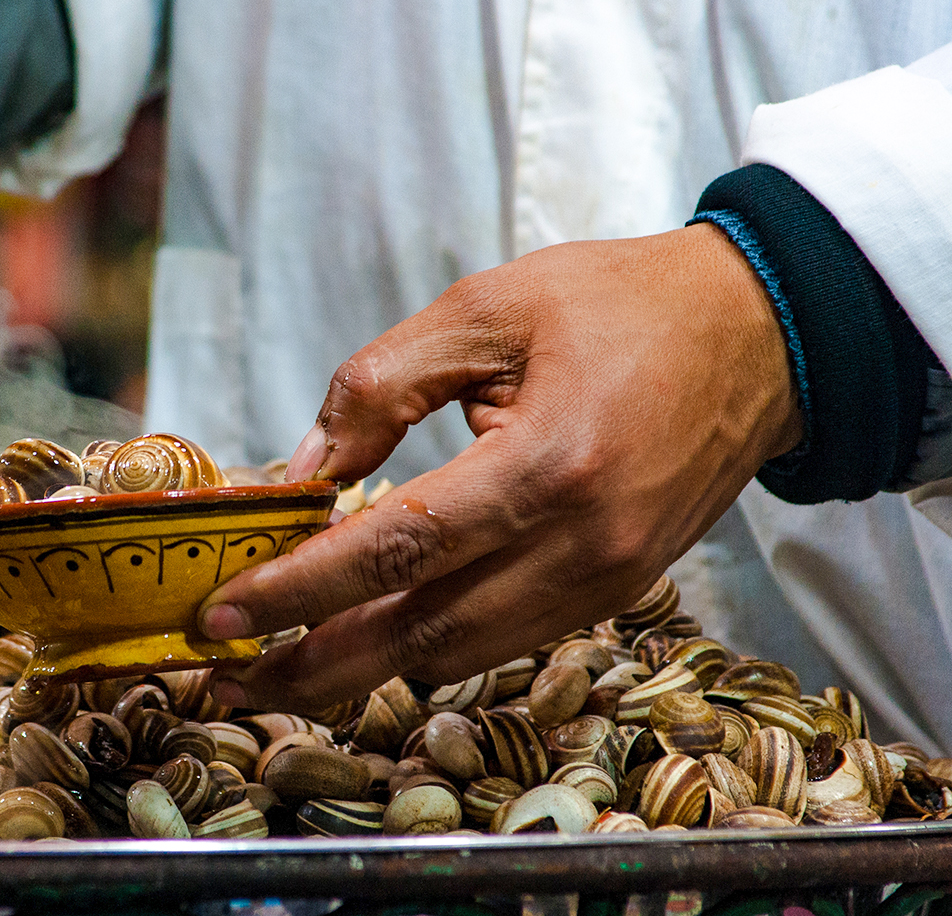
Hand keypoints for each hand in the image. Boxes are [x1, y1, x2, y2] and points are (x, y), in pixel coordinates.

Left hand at [198, 224, 802, 710]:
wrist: (759, 332)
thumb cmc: (618, 304)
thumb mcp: (485, 309)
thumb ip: (378, 386)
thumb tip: (298, 473)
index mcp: (548, 462)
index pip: (397, 549)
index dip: (299, 590)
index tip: (220, 615)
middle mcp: (583, 544)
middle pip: (423, 635)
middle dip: (313, 665)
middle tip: (224, 676)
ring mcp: (609, 580)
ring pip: (463, 654)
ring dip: (364, 668)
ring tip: (277, 666)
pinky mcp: (620, 590)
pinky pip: (506, 639)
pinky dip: (429, 646)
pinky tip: (369, 636)